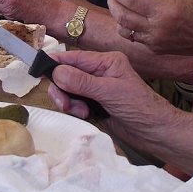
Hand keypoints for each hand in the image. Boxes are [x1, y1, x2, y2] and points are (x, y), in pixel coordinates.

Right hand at [47, 50, 179, 141]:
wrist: (155, 133)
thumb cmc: (140, 108)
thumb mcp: (110, 92)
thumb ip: (82, 82)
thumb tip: (57, 72)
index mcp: (106, 61)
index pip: (73, 58)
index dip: (54, 63)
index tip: (37, 70)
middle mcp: (99, 72)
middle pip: (65, 75)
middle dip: (62, 89)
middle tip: (66, 104)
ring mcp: (95, 89)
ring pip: (67, 90)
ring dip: (69, 102)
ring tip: (83, 112)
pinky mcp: (93, 105)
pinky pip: (73, 103)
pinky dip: (74, 109)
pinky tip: (86, 116)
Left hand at [106, 0, 192, 60]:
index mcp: (163, 10)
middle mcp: (155, 28)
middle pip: (121, 15)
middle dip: (112, 1)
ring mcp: (154, 41)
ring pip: (123, 28)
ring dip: (117, 14)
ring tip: (119, 3)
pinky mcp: (155, 49)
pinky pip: (133, 37)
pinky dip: (127, 26)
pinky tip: (131, 16)